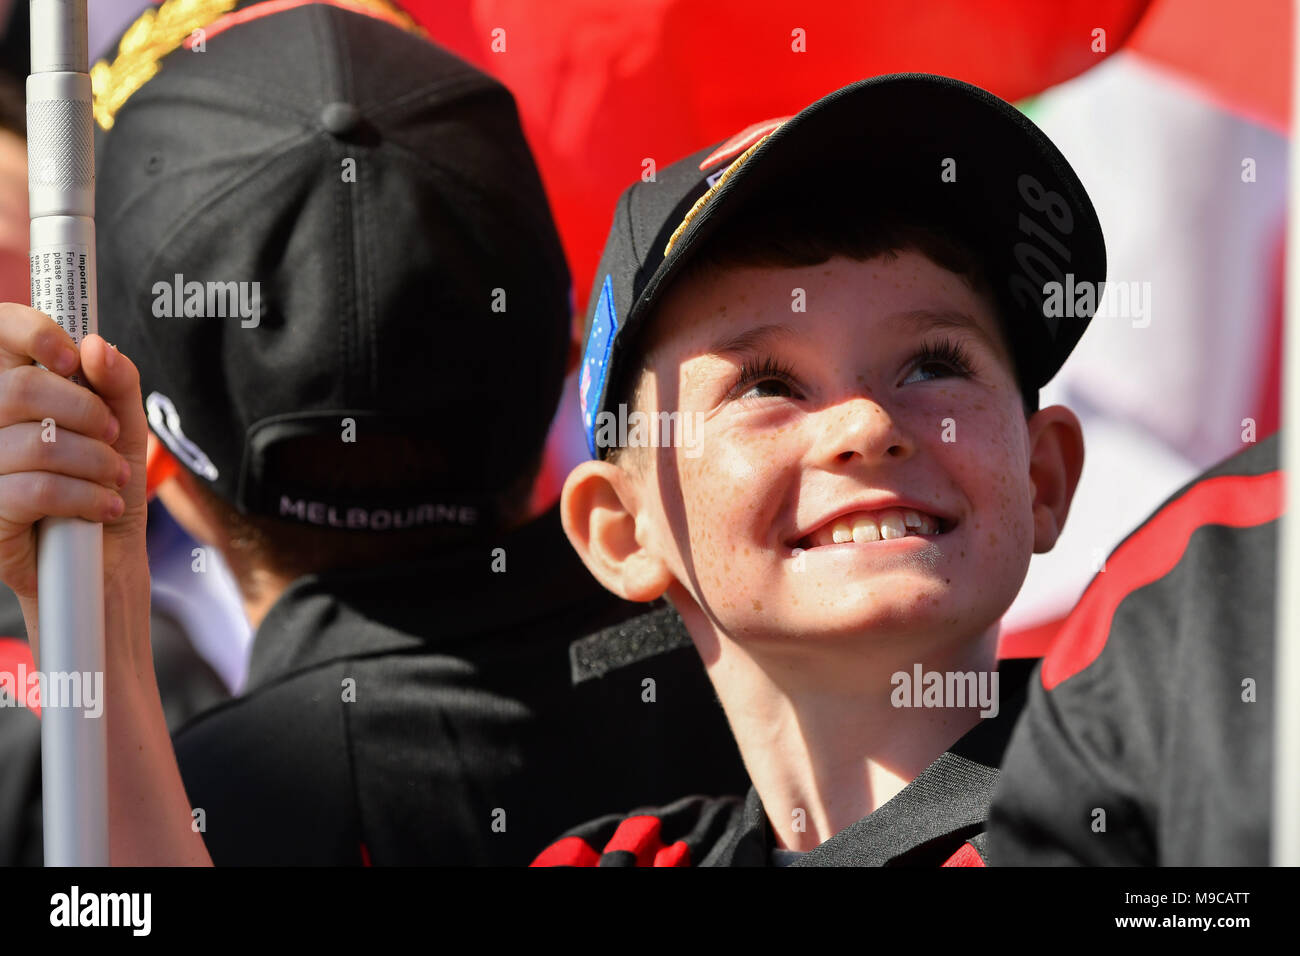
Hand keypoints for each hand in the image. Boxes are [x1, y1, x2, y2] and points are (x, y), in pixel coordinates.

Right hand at [0, 303, 149, 659]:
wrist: (103, 567)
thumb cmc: (105, 488)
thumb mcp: (122, 431)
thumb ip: (116, 383)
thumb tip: (96, 345)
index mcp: (10, 395)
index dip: (29, 331)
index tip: (71, 355)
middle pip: (17, 390)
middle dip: (82, 409)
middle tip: (112, 435)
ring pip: (33, 443)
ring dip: (92, 460)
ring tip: (111, 479)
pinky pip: (36, 491)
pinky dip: (85, 497)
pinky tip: (104, 508)